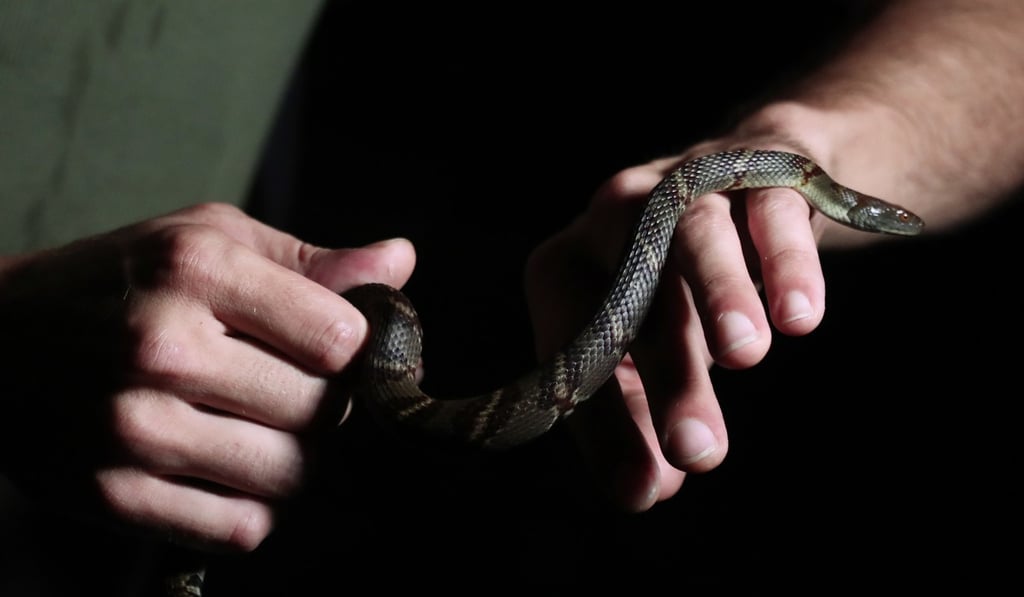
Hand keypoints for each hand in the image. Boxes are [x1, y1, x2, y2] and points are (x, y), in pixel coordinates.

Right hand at [0, 203, 414, 550]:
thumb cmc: (120, 280)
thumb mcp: (208, 239)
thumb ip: (311, 260)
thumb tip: (400, 263)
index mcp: (195, 269)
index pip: (341, 337)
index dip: (351, 350)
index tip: (330, 351)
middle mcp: (162, 347)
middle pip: (321, 412)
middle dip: (326, 410)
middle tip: (296, 395)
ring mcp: (133, 427)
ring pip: (289, 476)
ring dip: (295, 462)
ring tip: (264, 432)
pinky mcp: (113, 495)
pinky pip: (240, 528)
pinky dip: (253, 509)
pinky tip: (230, 471)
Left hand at [526, 136, 832, 510]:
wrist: (753, 186)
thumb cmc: (680, 285)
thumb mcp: (653, 350)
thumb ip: (642, 415)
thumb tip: (646, 490)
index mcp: (567, 271)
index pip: (574, 352)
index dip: (604, 425)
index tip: (641, 492)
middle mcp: (610, 218)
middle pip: (631, 296)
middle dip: (668, 376)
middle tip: (699, 451)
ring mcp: (681, 184)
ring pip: (692, 236)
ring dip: (717, 292)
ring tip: (745, 355)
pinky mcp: (753, 164)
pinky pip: (767, 209)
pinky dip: (784, 259)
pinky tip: (799, 316)